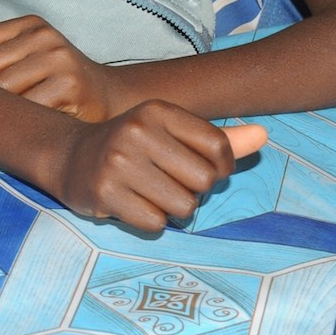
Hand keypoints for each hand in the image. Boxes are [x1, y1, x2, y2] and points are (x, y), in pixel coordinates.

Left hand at [0, 16, 116, 121]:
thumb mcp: (22, 59)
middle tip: (15, 100)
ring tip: (27, 108)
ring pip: (1, 89)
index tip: (0, 80)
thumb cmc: (56, 80)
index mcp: (30, 25)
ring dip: (9, 108)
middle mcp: (45, 36)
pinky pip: (25, 107)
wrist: (109, 98)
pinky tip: (40, 118)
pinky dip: (26, 119)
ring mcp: (60, 59)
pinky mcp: (70, 86)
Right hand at [54, 100, 267, 231]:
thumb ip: (218, 138)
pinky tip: (132, 203)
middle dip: (194, 190)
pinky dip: (150, 221)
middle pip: (205, 181)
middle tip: (168, 181)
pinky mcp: (105, 193)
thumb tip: (264, 135)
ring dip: (172, 208)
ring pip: (183, 206)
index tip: (201, 168)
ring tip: (150, 192)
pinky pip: (156, 224)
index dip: (220, 167)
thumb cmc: (133, 146)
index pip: (219, 148)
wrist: (71, 157)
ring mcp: (118, 163)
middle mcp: (137, 131)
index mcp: (157, 111)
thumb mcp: (171, 133)